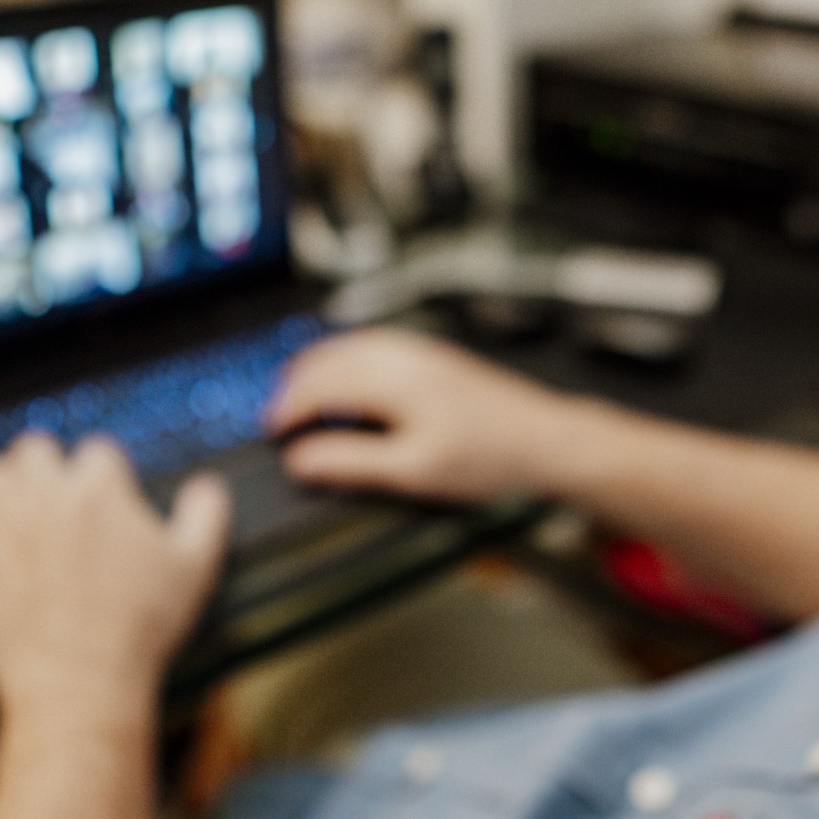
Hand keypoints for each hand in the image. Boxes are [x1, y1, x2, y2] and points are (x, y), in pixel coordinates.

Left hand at [0, 434, 230, 718]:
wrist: (80, 683)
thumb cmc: (139, 628)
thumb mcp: (195, 567)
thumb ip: (204, 515)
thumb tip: (207, 487)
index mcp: (99, 489)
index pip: (96, 451)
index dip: (107, 473)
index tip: (111, 498)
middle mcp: (46, 497)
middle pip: (34, 448)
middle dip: (49, 465)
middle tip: (61, 494)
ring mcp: (5, 527)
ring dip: (7, 485)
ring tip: (24, 508)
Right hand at [266, 327, 599, 501]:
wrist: (546, 440)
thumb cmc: (491, 456)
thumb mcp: (413, 471)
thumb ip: (352, 463)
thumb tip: (302, 460)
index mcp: (393, 379)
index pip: (319, 385)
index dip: (287, 409)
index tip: (272, 431)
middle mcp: (404, 355)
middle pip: (329, 358)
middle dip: (296, 386)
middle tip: (278, 417)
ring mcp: (421, 351)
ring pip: (351, 347)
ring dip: (321, 371)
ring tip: (304, 400)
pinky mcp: (434, 356)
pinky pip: (375, 347)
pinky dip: (347, 363)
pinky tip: (350, 384)